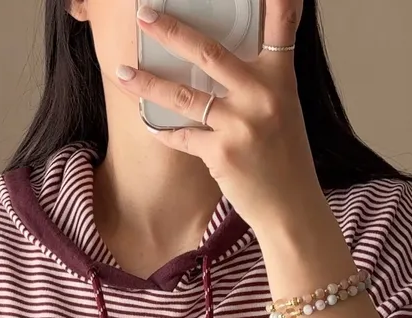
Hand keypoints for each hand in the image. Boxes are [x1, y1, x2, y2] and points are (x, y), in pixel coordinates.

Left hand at [117, 2, 323, 233]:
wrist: (290, 205)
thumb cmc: (282, 155)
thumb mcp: (283, 107)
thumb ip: (260, 78)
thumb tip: (218, 57)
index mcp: (280, 77)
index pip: (282, 24)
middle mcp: (262, 94)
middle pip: (208, 52)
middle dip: (171, 31)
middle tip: (144, 16)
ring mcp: (240, 124)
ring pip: (183, 95)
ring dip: (147, 84)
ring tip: (122, 73)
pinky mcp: (221, 153)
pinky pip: (181, 136)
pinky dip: (163, 131)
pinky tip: (148, 125)